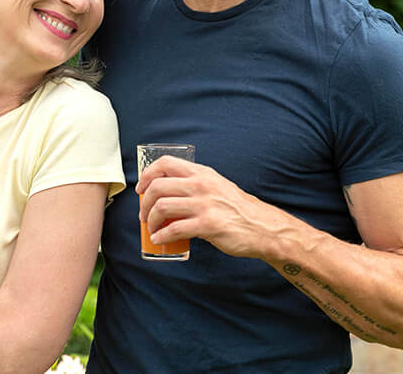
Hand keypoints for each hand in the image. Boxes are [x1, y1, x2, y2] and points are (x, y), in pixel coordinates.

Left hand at [136, 156, 275, 258]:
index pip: (165, 163)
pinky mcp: (208, 225)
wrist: (262, 227)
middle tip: (143, 215)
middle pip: (157, 187)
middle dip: (144, 203)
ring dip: (150, 220)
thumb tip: (167, 193)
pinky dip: (161, 236)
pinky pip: (174, 229)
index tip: (141, 189)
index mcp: (202, 173)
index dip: (147, 175)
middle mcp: (201, 185)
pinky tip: (159, 239)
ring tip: (152, 228)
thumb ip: (194, 185)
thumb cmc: (237, 209)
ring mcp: (205, 204)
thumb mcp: (216, 186)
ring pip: (162, 207)